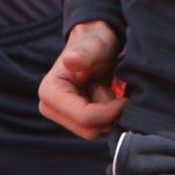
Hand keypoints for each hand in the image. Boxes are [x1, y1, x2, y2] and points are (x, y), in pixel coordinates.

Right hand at [38, 21, 125, 138]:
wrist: (96, 46)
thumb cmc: (95, 43)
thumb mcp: (95, 45)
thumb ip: (85, 54)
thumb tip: (69, 60)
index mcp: (49, 92)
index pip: (84, 117)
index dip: (109, 111)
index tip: (124, 98)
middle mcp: (49, 107)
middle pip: (89, 130)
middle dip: (107, 112)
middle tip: (108, 88)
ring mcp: (60, 115)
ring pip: (94, 131)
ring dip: (107, 113)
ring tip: (102, 88)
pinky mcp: (71, 120)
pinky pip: (96, 128)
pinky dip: (106, 115)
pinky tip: (102, 96)